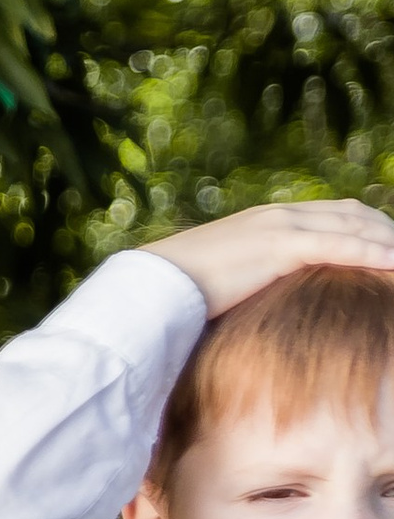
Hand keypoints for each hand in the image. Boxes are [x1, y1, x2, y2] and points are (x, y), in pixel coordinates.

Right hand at [146, 199, 393, 318]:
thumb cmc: (174, 292)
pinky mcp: (279, 246)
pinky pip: (341, 246)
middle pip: (354, 214)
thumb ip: (248, 278)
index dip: (369, 228)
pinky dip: (374, 254)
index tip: (388, 250)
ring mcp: (279, 226)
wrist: (150, 286)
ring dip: (389, 243)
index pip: (335, 214)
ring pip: (355, 226)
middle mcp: (278, 214)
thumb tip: (254, 304)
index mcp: (265, 219)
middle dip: (387, 233)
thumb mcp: (221, 279)